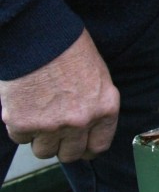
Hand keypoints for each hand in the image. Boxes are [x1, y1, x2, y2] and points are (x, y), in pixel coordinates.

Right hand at [0, 29, 119, 161]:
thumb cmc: (69, 49)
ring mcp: (52, 126)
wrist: (39, 38)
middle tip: (53, 132)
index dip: (87, 148)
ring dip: (38, 137)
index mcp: (105, 108)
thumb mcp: (97, 77)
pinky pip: (20, 138)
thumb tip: (86, 126)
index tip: (80, 147)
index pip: (99, 145)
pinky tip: (23, 104)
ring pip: (43, 151)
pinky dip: (19, 125)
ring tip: (37, 113)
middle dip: (61, 146)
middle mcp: (82, 121)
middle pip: (70, 154)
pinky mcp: (24, 125)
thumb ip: (94, 105)